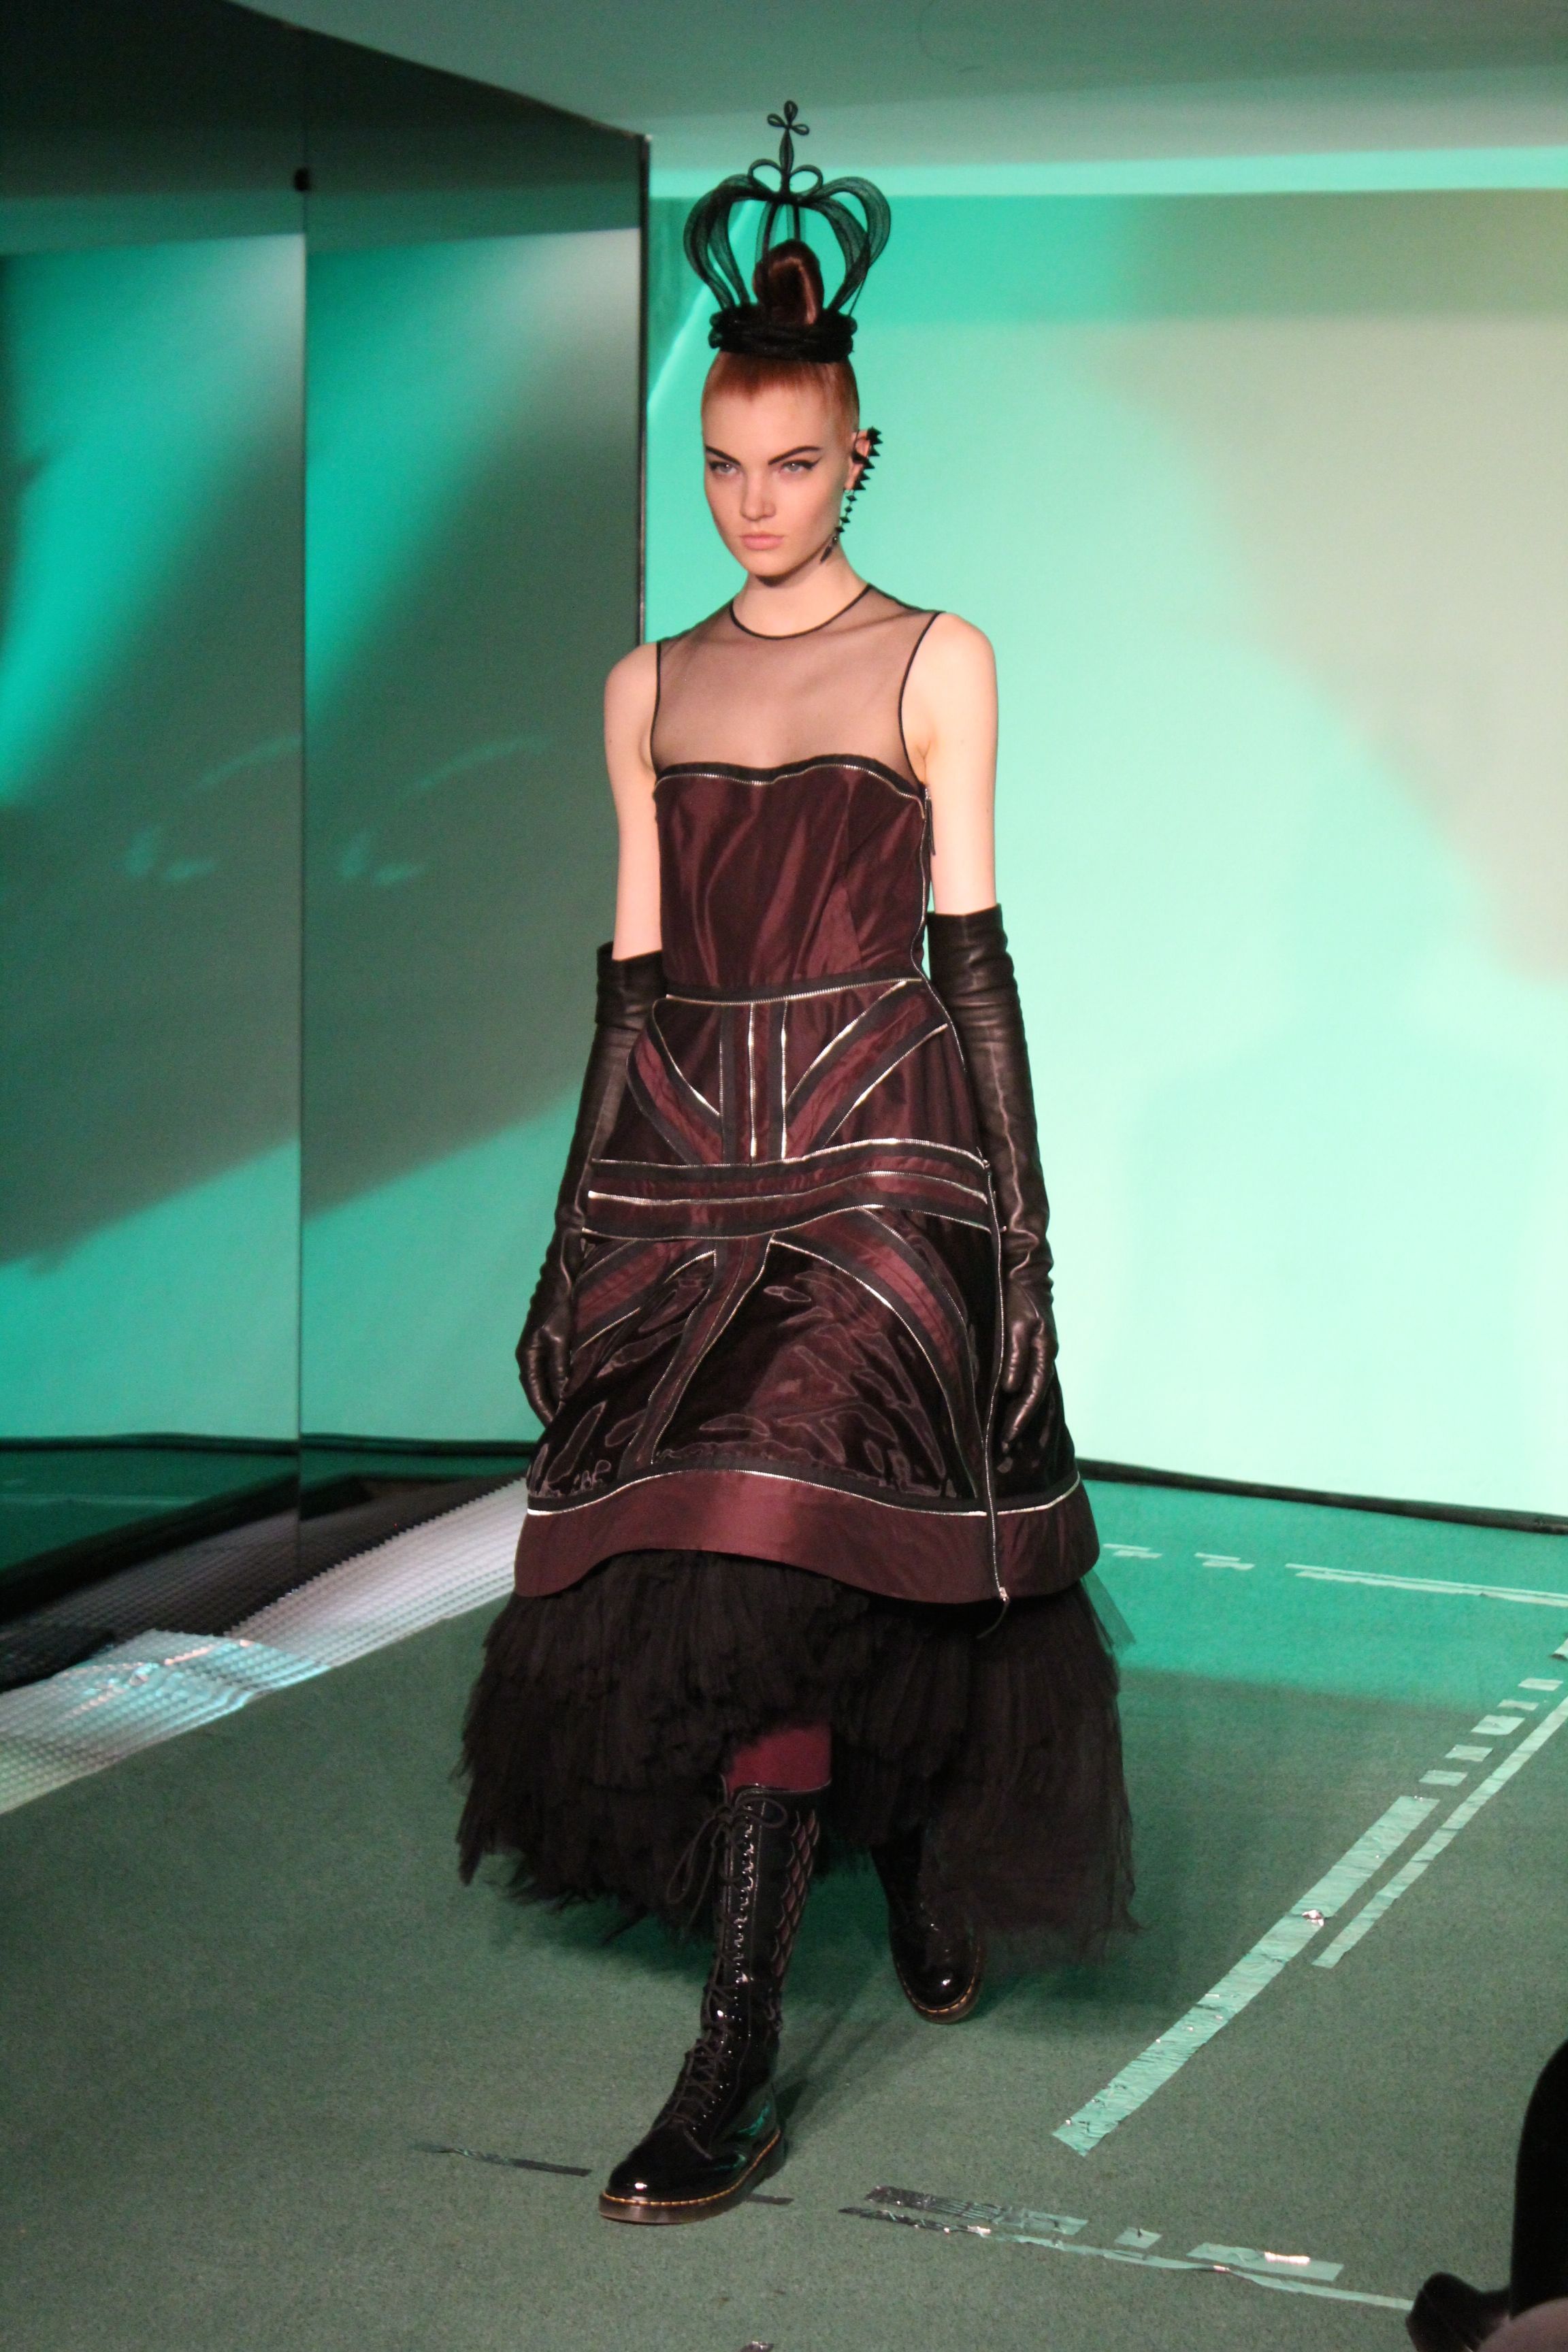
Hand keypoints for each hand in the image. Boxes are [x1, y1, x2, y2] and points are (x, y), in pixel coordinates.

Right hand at [517, 1237, 574, 1425]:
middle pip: (541, 1390)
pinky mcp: (555, 1340)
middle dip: (553, 1410)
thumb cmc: (561, 1302)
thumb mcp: (560, 1337)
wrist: (564, 1269)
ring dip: (560, 1397)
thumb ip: (560, 1367)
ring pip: (550, 1380)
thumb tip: (563, 1398)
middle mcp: (531, 1354)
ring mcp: (542, 1346)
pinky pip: (558, 1369)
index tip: (559, 1433)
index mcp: (527, 1355)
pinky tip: (580, 1390)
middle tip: (570, 1430)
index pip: (535, 1393)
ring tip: (576, 1415)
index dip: (546, 1413)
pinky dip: (567, 1382)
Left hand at [998, 1267, 1057, 1446]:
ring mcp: (1037, 1352)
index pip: (1032, 1394)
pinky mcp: (1028, 1347)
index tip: (1006, 1439)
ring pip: (1028, 1391)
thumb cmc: (1017, 1297)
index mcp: (1044, 1352)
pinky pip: (1022, 1379)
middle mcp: (1043, 1356)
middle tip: (1003, 1448)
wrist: (1023, 1271)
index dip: (1019, 1419)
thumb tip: (1011, 1389)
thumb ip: (1014, 1356)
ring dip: (1015, 1412)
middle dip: (1018, 1423)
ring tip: (1001, 1435)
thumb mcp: (1015, 1325)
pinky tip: (1002, 1406)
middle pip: (1032, 1398)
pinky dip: (1013, 1397)